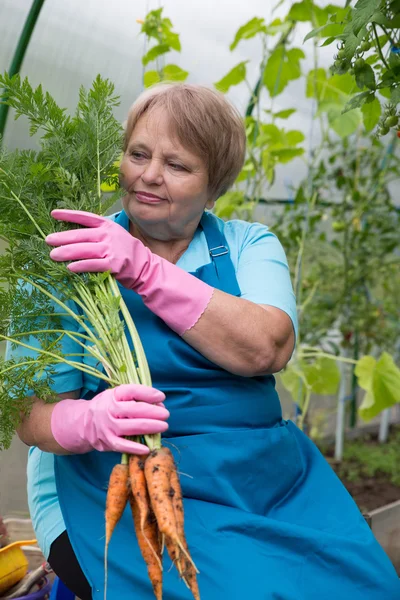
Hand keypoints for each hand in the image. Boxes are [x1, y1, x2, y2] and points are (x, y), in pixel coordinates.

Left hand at [46, 209, 213, 335]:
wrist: (146, 268)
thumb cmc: (127, 254)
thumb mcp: (115, 238)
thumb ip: (99, 235)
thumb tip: (74, 238)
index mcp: (109, 226)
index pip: (86, 217)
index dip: (69, 215)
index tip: (54, 214)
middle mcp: (109, 235)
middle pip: (81, 235)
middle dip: (62, 238)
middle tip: (48, 240)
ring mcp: (112, 249)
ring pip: (84, 249)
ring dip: (66, 252)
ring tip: (53, 255)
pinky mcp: (113, 264)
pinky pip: (92, 264)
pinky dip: (80, 266)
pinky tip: (70, 268)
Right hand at [51, 384, 168, 454]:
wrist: (83, 423)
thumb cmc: (108, 407)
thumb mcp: (117, 395)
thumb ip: (136, 397)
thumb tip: (159, 402)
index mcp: (114, 395)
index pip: (131, 391)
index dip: (148, 393)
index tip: (161, 396)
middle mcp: (109, 409)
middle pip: (133, 410)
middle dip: (152, 412)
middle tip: (166, 414)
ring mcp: (108, 426)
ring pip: (130, 427)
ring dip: (149, 427)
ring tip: (163, 426)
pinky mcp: (107, 441)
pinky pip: (122, 446)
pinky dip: (135, 448)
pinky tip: (148, 448)